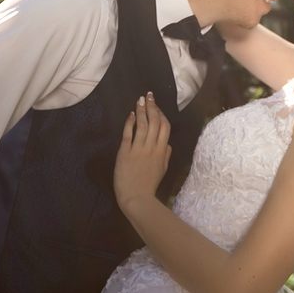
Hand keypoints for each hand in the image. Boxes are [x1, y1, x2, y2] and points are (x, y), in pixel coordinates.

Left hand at [114, 92, 171, 214]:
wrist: (136, 197)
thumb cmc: (149, 185)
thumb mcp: (163, 170)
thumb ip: (166, 155)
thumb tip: (168, 144)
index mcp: (163, 151)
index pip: (165, 127)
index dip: (161, 114)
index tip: (157, 106)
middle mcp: (152, 147)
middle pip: (154, 122)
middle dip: (152, 107)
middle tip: (149, 95)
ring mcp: (139, 148)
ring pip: (142, 124)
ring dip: (141, 110)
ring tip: (140, 100)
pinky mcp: (125, 152)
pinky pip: (128, 133)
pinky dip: (130, 122)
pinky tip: (131, 114)